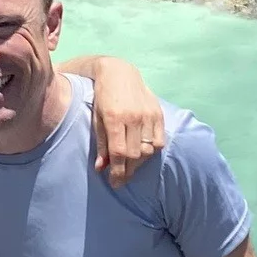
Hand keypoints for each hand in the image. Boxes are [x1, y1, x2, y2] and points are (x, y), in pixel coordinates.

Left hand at [89, 60, 164, 185]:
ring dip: (139, 163)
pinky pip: (159, 141)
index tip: (115, 183)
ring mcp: (148, 115)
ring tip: (130, 167)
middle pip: (135, 154)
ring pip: (148, 150)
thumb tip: (101, 168)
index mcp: (115, 118)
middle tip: (121, 179)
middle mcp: (134, 117)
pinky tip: (143, 154)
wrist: (119, 73)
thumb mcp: (97, 120)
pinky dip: (152, 151)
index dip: (118, 171)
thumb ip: (101, 144)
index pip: (119, 152)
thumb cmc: (103, 98)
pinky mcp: (158, 113)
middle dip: (128, 171)